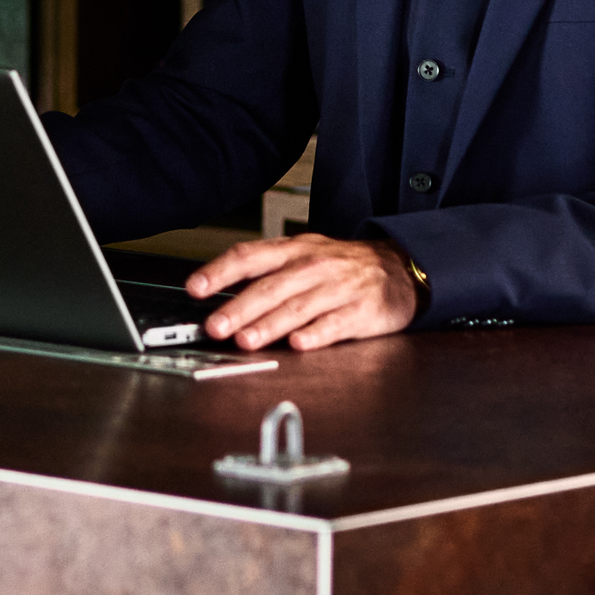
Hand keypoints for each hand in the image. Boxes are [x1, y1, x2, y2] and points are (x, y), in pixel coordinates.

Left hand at [182, 232, 422, 351]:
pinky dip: (316, 334)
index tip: (195, 288)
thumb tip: (220, 296)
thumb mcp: (303, 255)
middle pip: (270, 286)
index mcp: (293, 250)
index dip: (220, 271)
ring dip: (269, 325)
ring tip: (245, 340)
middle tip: (214, 326)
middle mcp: (313, 266)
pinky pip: (335, 324)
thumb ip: (265, 273)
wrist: (399, 268)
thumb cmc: (340, 266)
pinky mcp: (362, 311)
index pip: (250, 256)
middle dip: (239, 307)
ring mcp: (338, 288)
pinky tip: (298, 344)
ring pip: (298, 307)